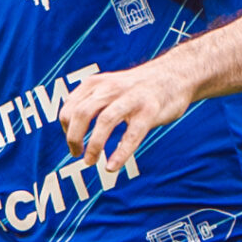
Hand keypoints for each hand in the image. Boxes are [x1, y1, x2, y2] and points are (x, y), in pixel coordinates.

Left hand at [61, 51, 196, 178]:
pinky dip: (120, 153)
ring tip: (89, 161)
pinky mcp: (149, 110)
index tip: (72, 142)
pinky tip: (112, 166)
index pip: (70, 107)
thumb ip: (90, 103)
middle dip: (74, 137)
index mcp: (96, 84)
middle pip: (83, 113)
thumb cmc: (137, 88)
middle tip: (76, 154)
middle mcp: (110, 88)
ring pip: (105, 121)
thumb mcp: (108, 87)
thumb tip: (71, 130)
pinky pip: (132, 135)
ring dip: (94, 145)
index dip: (66, 128)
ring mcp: (131, 98)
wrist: (175, 75)